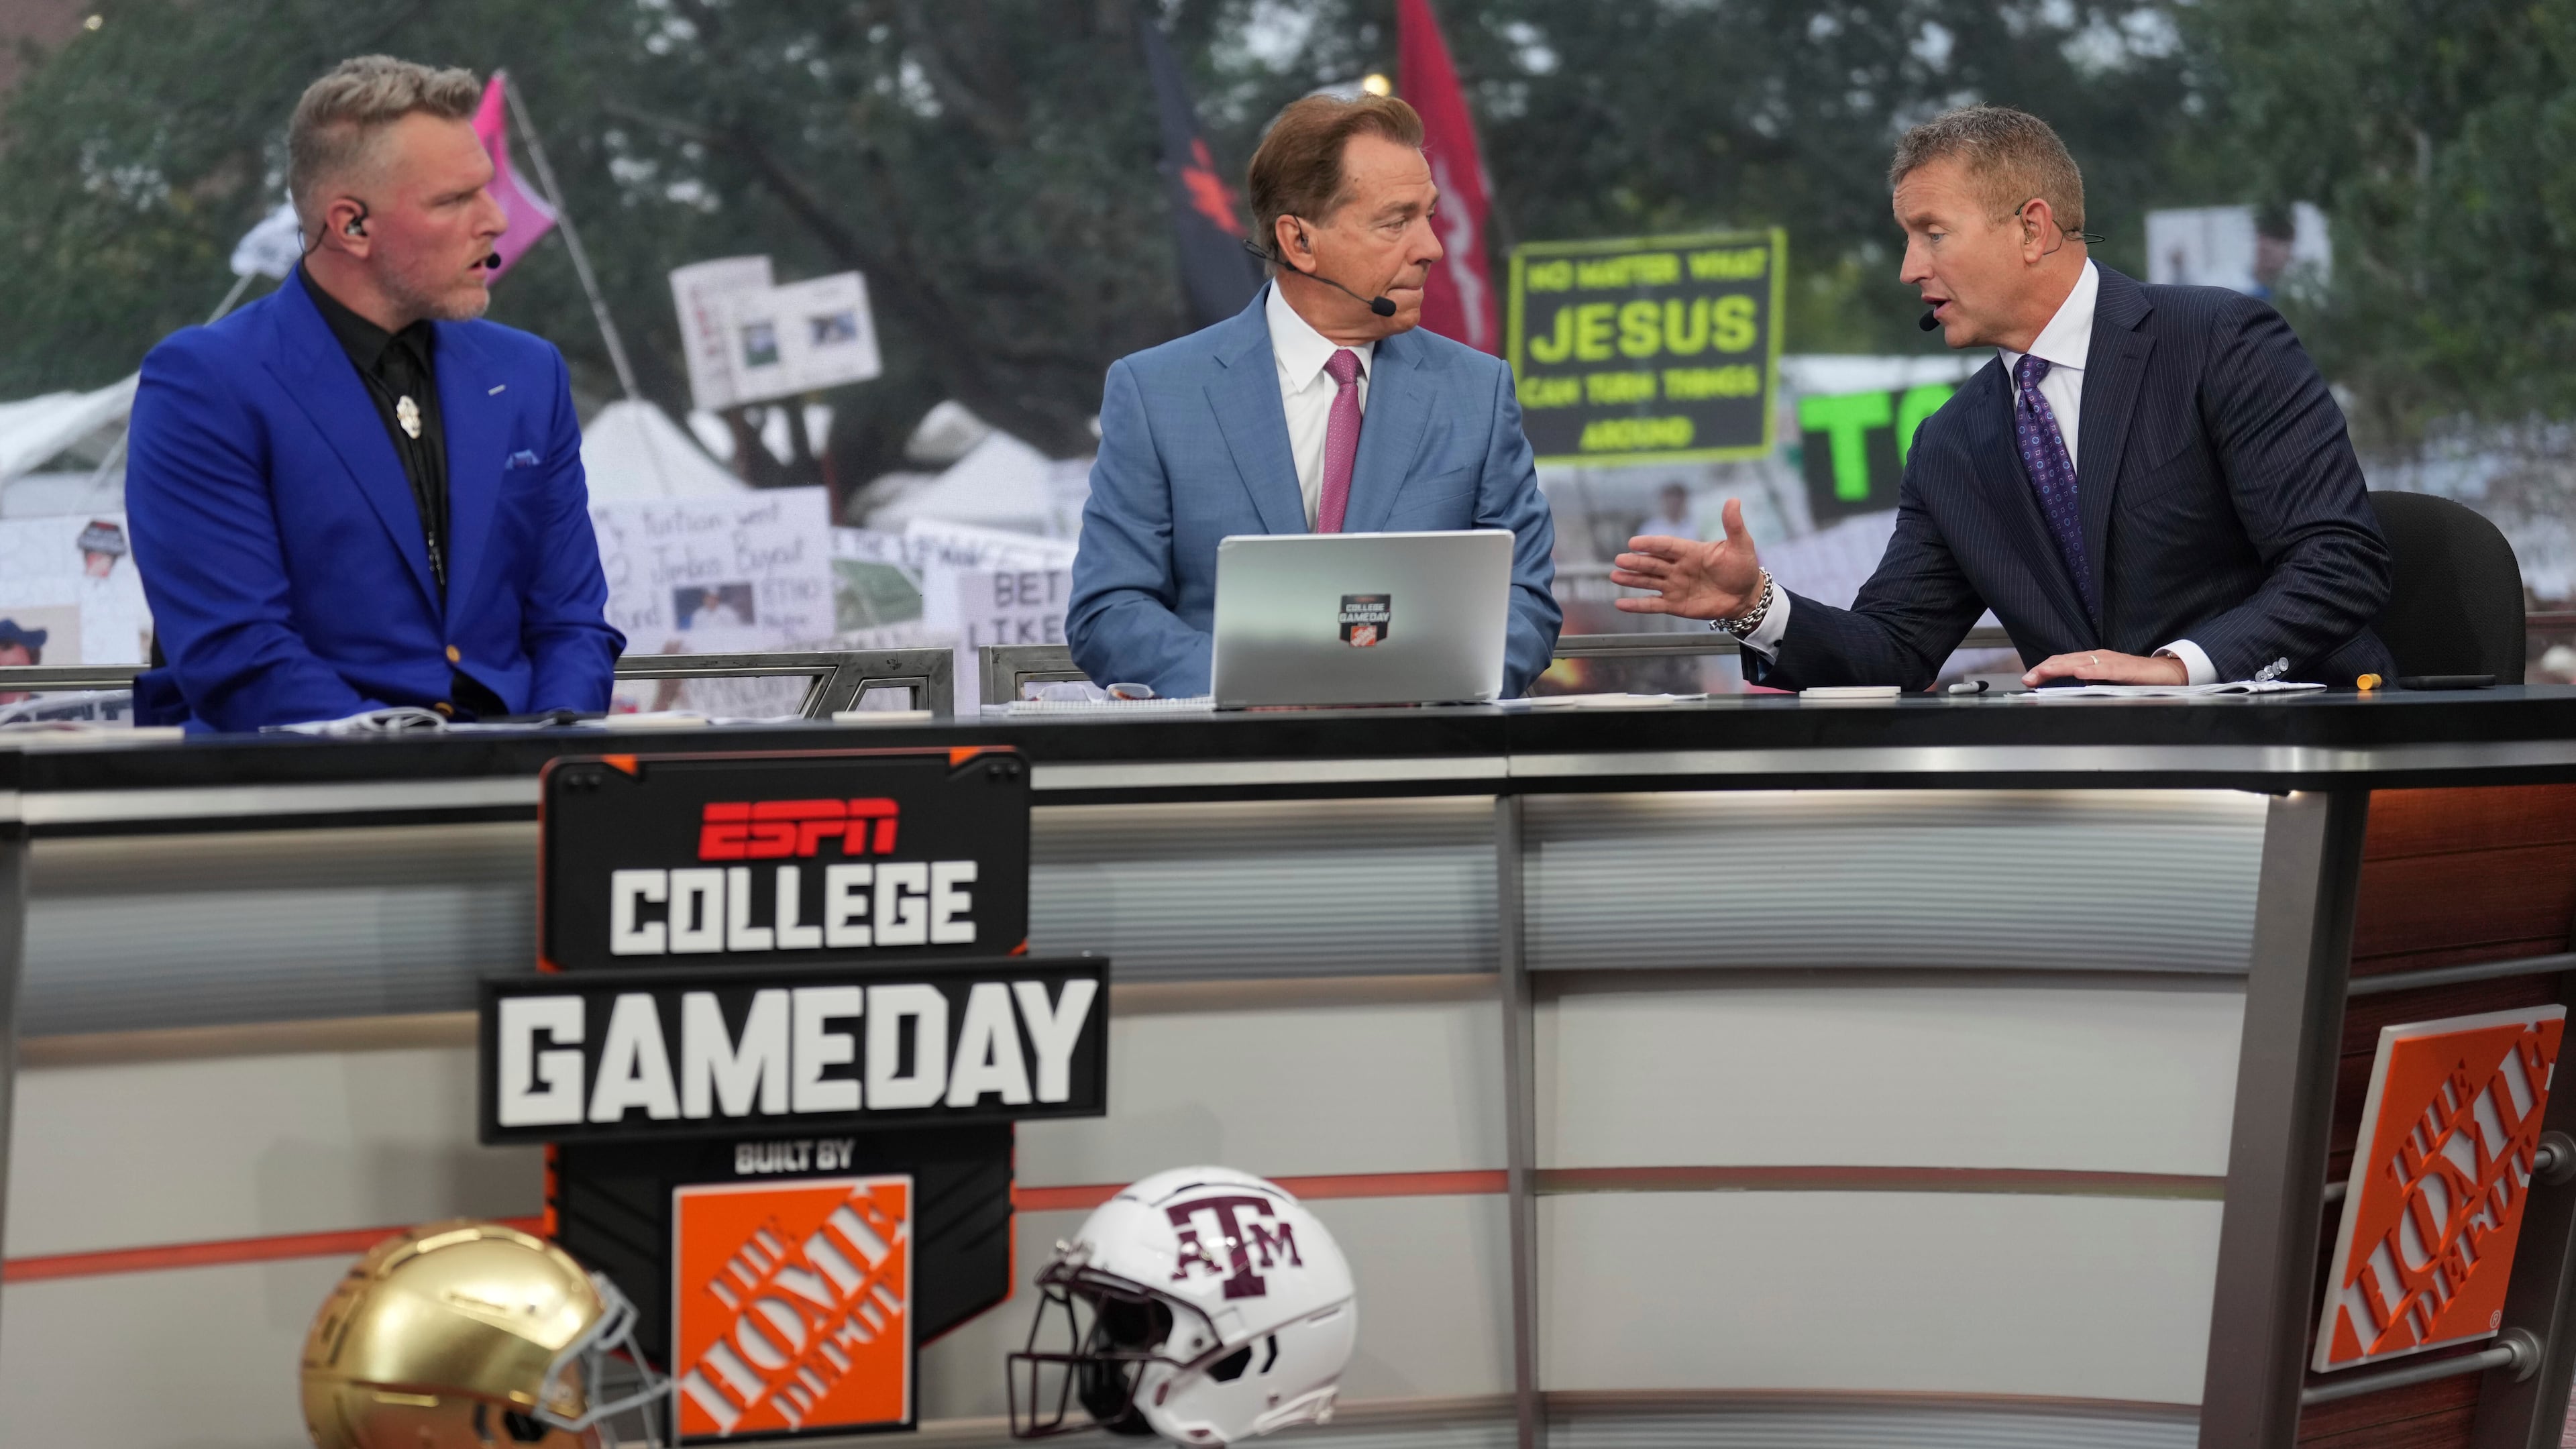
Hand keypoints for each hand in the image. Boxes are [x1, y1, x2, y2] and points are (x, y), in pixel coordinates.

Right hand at [1611, 497, 1762, 620]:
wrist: (1747, 597)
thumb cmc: (1743, 568)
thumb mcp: (1741, 545)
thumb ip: (1732, 525)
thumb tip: (1733, 500)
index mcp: (1690, 551)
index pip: (1666, 546)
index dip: (1651, 544)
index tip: (1634, 542)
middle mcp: (1678, 568)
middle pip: (1653, 563)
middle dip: (1636, 562)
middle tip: (1620, 559)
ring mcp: (1675, 586)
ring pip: (1649, 582)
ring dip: (1632, 579)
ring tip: (1615, 576)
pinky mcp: (1676, 605)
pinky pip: (1653, 604)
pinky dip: (1637, 605)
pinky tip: (1620, 604)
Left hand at [2021, 649, 2187, 686]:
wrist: (2166, 673)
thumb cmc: (2136, 677)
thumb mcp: (2106, 681)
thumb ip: (2089, 682)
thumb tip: (2071, 687)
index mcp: (2092, 661)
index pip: (2062, 663)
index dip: (2044, 669)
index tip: (2028, 679)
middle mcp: (2099, 658)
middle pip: (2066, 660)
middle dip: (2045, 669)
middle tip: (2028, 678)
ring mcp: (2112, 662)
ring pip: (2082, 662)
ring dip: (2061, 667)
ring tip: (2045, 673)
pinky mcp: (2126, 669)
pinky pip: (2107, 669)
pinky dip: (2092, 670)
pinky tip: (2080, 673)